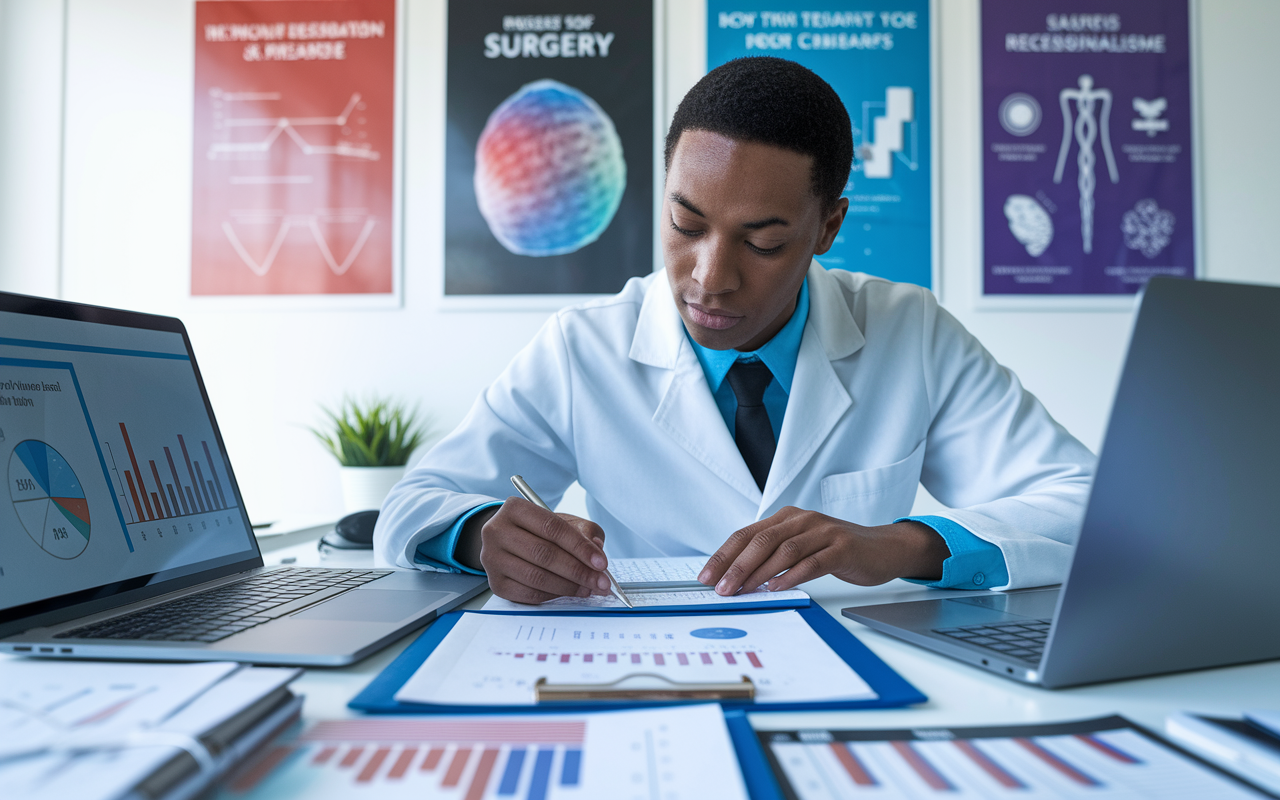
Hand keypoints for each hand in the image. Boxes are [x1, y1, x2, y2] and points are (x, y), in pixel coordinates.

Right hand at [462, 497, 612, 603]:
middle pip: (544, 554)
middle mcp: (497, 531)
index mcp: (515, 508)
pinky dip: (552, 596)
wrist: (508, 542)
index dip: (580, 547)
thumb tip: (597, 549)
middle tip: (600, 582)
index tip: (601, 563)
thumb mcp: (562, 521)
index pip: (552, 528)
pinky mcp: (495, 583)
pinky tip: (568, 592)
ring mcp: (492, 559)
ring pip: (536, 577)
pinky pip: (528, 594)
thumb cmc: (539, 531)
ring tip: (588, 589)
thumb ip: (584, 531)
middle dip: (578, 571)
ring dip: (568, 586)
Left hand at [697, 507, 949, 594]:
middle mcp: (802, 520)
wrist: (883, 548)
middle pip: (761, 540)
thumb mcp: (801, 547)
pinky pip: (812, 562)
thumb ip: (773, 556)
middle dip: (736, 565)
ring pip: (783, 550)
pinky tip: (777, 587)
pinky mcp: (842, 548)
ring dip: (759, 572)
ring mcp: (823, 532)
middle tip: (721, 588)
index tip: (707, 576)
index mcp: (787, 518)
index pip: (747, 534)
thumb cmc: (837, 550)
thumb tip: (736, 578)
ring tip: (743, 590)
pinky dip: (792, 575)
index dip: (724, 555)